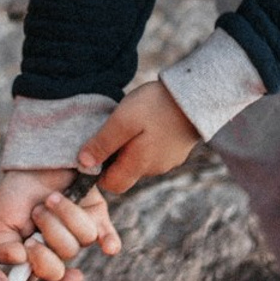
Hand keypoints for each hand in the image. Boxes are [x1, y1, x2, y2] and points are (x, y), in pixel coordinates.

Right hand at [0, 168, 121, 280]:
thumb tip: (20, 262)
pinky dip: (109, 242)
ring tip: (52, 198)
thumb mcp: (0, 221)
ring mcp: (81, 235)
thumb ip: (3, 247)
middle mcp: (62, 250)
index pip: (49, 274)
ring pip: (85, 237)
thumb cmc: (15, 194)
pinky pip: (109, 237)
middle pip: (67, 253)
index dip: (42, 261)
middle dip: (51, 228)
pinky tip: (108, 247)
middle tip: (38, 210)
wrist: (33, 163)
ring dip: (66, 213)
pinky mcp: (97, 218)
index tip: (29, 242)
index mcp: (40, 257)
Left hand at [85, 81, 199, 195]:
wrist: (196, 95)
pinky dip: (145, 142)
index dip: (98, 172)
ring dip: (130, 148)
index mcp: (139, 165)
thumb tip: (83, 163)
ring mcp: (168, 161)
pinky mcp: (176, 151)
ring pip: (139, 162)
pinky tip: (147, 123)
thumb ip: (103, 143)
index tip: (96, 149)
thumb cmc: (156, 106)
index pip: (111, 185)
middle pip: (125, 173)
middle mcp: (154, 169)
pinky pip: (153, 153)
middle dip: (114, 157)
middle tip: (113, 130)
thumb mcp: (123, 121)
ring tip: (131, 123)